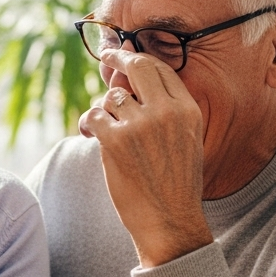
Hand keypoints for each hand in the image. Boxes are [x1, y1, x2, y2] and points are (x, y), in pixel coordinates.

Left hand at [77, 49, 211, 266]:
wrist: (169, 221)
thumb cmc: (174, 183)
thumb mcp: (186, 140)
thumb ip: (167, 110)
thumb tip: (131, 80)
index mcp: (187, 110)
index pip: (160, 69)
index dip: (138, 60)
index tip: (125, 55)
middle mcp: (165, 112)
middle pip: (136, 68)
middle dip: (117, 59)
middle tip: (107, 57)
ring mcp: (139, 125)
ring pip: (110, 96)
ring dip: (103, 109)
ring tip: (104, 128)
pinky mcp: (115, 141)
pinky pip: (93, 115)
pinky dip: (87, 124)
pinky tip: (90, 135)